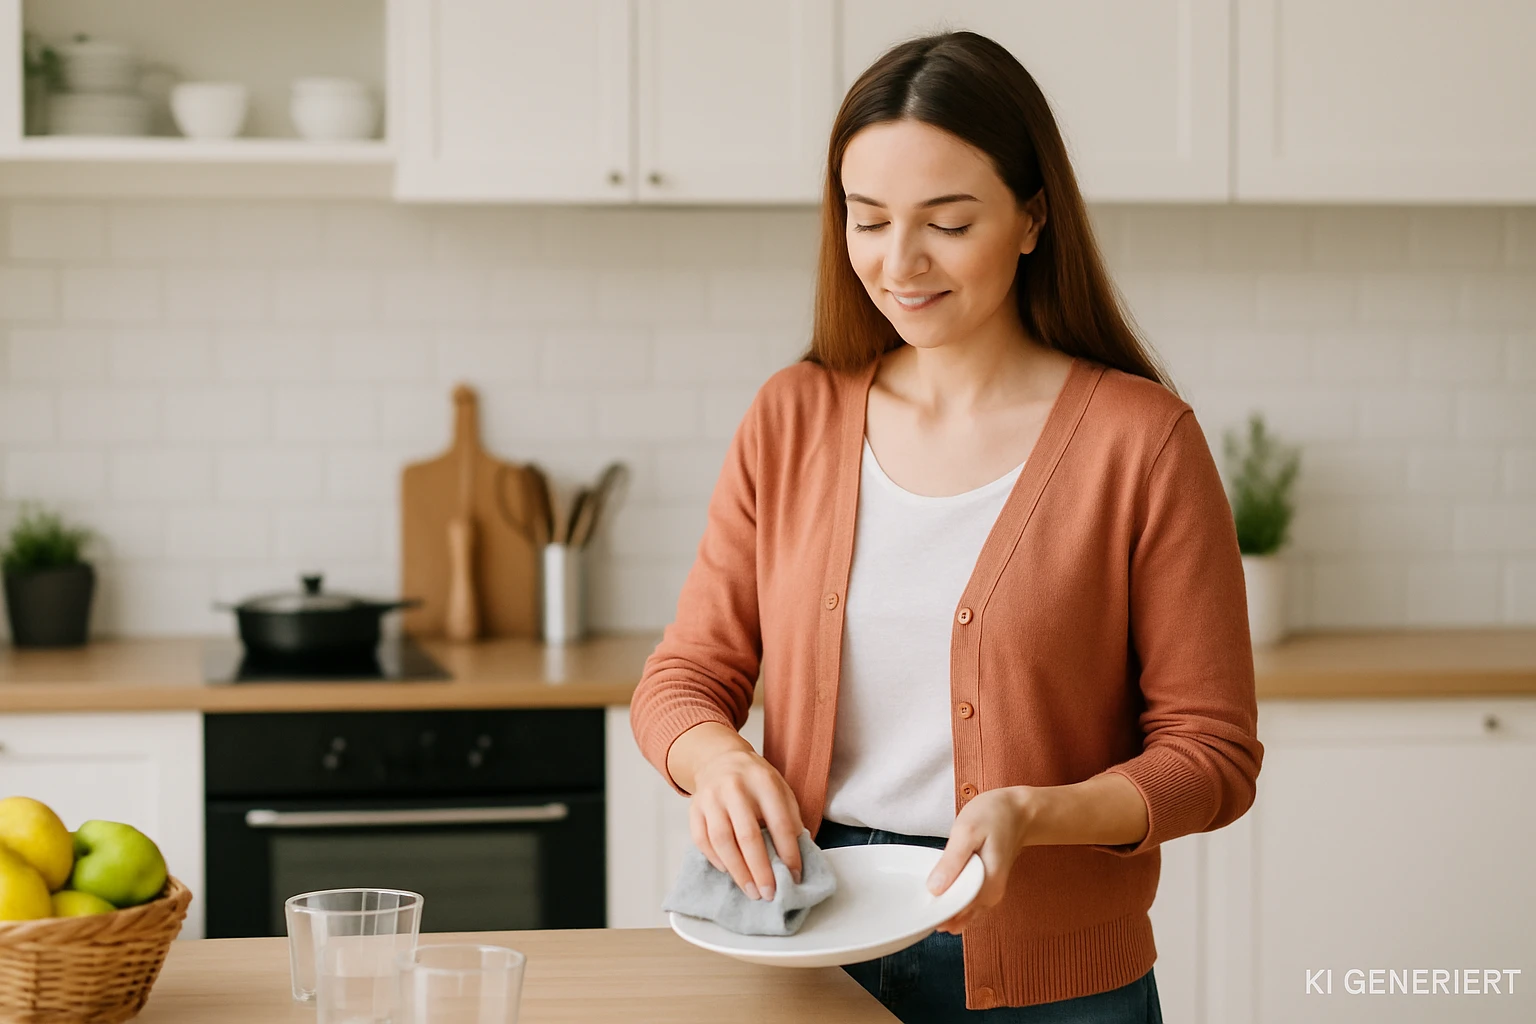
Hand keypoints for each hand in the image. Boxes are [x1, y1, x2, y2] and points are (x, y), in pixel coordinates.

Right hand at [688, 745, 804, 902]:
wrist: (720, 759)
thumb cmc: (755, 780)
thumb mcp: (780, 789)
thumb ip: (789, 818)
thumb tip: (793, 856)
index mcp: (763, 781)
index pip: (779, 823)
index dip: (788, 852)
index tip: (794, 876)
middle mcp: (735, 788)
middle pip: (748, 836)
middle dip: (760, 870)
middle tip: (769, 893)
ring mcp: (711, 798)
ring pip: (722, 841)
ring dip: (738, 871)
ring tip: (751, 891)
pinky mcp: (694, 808)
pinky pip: (702, 840)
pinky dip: (715, 860)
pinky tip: (729, 871)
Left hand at [926, 787, 1035, 933]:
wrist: (1019, 811)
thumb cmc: (993, 817)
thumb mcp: (967, 832)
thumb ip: (952, 862)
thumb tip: (935, 890)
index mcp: (987, 887)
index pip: (954, 914)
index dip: (933, 911)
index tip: (916, 903)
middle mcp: (990, 897)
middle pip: (956, 917)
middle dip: (935, 910)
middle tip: (916, 894)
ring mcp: (989, 894)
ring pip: (960, 912)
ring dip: (942, 905)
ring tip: (924, 889)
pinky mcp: (985, 887)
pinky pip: (965, 903)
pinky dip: (951, 899)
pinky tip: (940, 886)